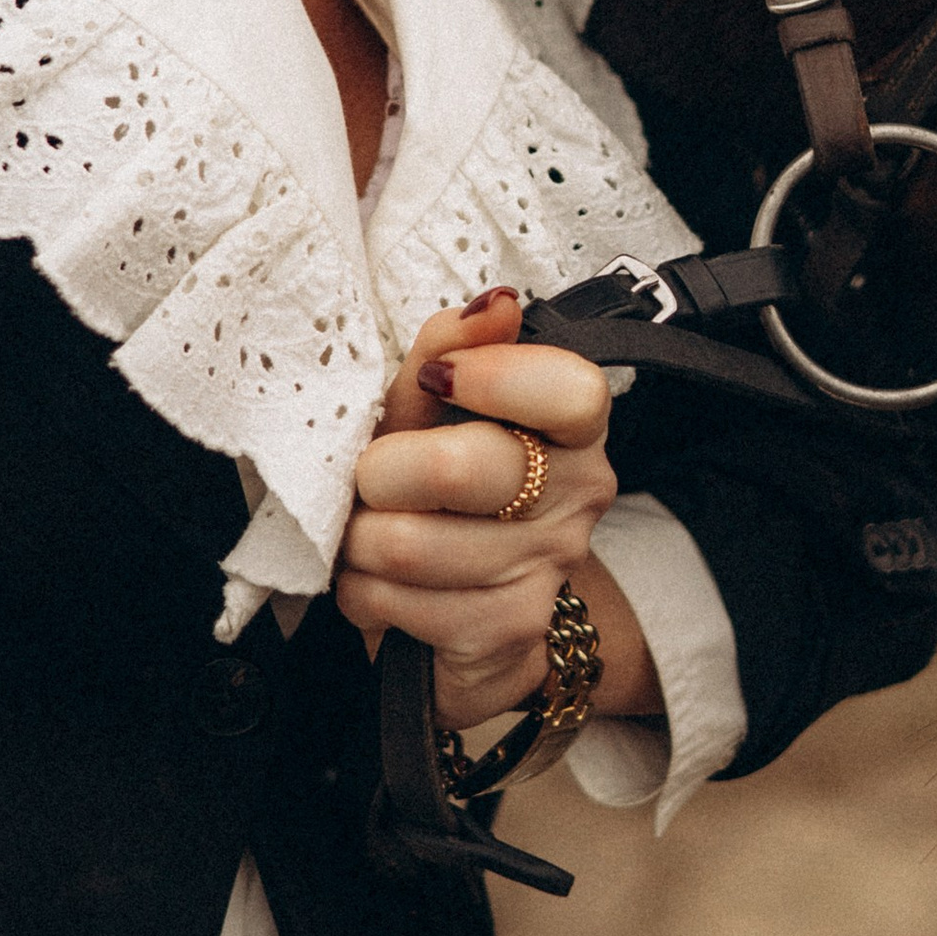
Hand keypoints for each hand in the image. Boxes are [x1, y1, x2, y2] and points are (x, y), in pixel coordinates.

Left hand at [336, 292, 652, 730]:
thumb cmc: (438, 493)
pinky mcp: (506, 632)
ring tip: (370, 537)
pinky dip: (361, 593)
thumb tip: (496, 303)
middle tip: (372, 480)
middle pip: (464, 468)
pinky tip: (381, 587)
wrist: (459, 616)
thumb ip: (451, 349)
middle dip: (381, 473)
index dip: (497, 377)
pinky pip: (395, 602)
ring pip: (408, 545)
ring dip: (359, 541)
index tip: (438, 381)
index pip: (571, 390)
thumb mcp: (429, 413)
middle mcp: (577, 496)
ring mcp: (546, 568)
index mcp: (571, 427)